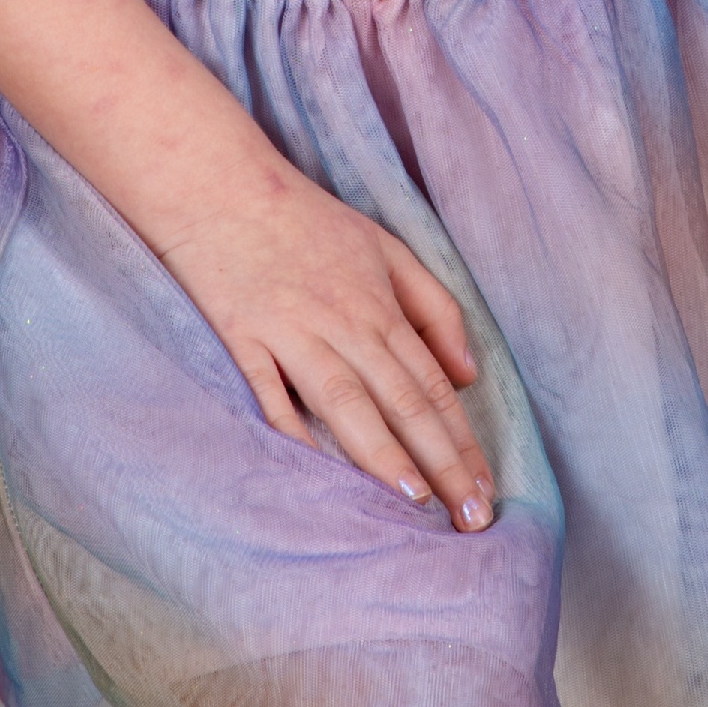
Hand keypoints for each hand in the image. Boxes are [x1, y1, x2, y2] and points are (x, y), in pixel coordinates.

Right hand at [155, 167, 499, 529]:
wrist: (221, 186)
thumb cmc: (307, 221)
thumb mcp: (386, 247)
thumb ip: (434, 307)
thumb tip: (468, 375)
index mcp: (381, 306)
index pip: (433, 387)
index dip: (463, 442)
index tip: (486, 493)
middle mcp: (344, 323)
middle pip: (403, 402)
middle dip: (442, 464)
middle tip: (469, 520)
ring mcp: (292, 333)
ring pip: (347, 403)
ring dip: (383, 454)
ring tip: (414, 502)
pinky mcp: (243, 338)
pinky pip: (272, 395)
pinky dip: (296, 432)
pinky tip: (320, 472)